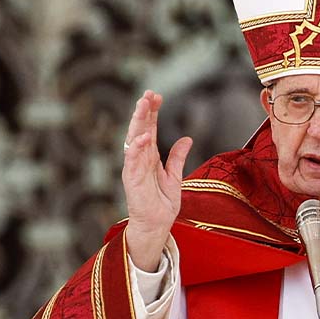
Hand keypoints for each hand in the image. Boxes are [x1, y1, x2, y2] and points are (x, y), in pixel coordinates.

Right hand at [122, 91, 192, 271]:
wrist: (157, 225)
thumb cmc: (162, 203)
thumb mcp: (175, 176)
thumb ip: (178, 157)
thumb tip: (187, 138)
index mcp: (149, 156)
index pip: (149, 128)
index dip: (152, 112)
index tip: (157, 95)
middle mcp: (140, 159)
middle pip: (140, 129)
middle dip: (144, 111)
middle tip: (148, 93)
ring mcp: (135, 168)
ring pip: (134, 140)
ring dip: (138, 122)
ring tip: (142, 105)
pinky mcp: (133, 180)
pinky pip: (133, 161)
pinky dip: (136, 148)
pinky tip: (143, 136)